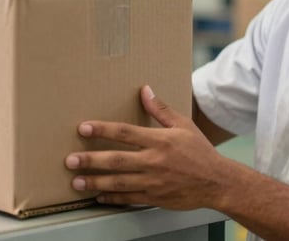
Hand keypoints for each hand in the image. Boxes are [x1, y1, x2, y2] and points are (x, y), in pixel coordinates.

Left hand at [64, 86, 229, 209]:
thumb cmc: (200, 152)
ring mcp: (153, 182)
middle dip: (91, 160)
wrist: (217, 182)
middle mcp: (153, 162)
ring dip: (95, 182)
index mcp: (159, 141)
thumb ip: (161, 109)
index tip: (84, 128)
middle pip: (116, 160)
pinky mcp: (154, 198)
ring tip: (76, 181)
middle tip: (70, 160)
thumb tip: (146, 90)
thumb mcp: (183, 125)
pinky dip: (112, 198)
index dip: (102, 129)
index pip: (125, 133)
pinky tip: (98, 196)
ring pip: (118, 182)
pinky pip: (128, 199)